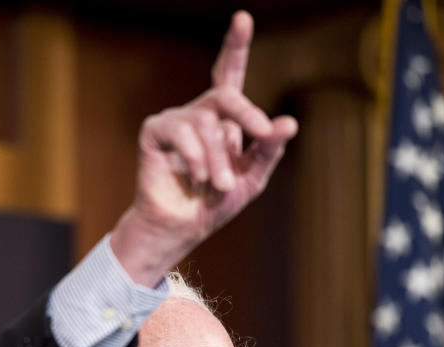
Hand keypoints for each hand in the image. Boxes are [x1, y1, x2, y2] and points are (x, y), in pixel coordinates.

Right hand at [111, 11, 297, 285]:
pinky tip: (196, 174)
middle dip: (247, 113)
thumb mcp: (252, 178)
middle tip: (262, 133)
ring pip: (206, 123)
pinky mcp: (154, 133)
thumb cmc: (215, 204)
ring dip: (217, 158)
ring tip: (220, 184)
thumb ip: (268, 150)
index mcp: (224, 119)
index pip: (230, 75)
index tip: (242, 19)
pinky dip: (193, 153)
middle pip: (225, 96)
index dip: (235, 47)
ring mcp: (175, 121)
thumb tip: (289, 123)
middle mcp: (199, 114)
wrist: (181, 228)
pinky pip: (178, 130)